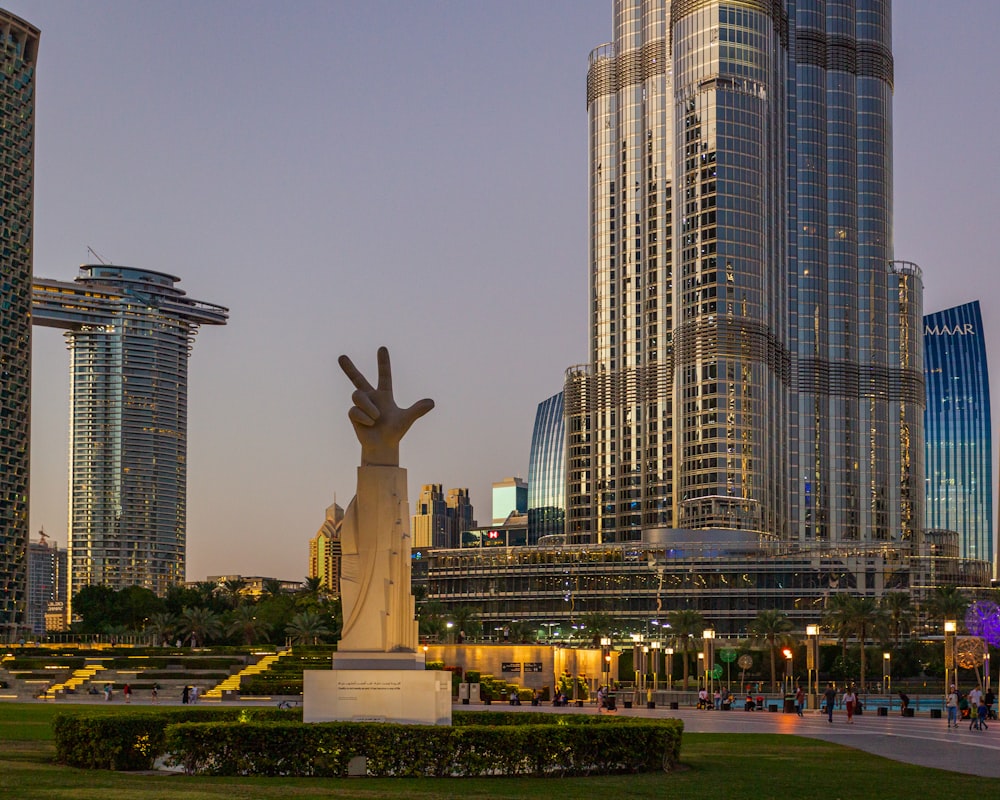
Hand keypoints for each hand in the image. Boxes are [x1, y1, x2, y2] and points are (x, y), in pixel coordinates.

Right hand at [338, 346, 433, 466]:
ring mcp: (361, 405)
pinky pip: (355, 410)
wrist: (382, 446)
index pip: (384, 374)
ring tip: (376, 418)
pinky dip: (364, 418)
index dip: (383, 362)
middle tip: (341, 356)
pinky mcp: (353, 414)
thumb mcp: (406, 419)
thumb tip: (432, 402)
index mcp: (385, 394)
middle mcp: (371, 396)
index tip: (382, 348)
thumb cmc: (395, 431)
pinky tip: (369, 424)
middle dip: (349, 368)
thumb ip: (417, 410)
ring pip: (358, 395)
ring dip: (368, 407)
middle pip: (357, 378)